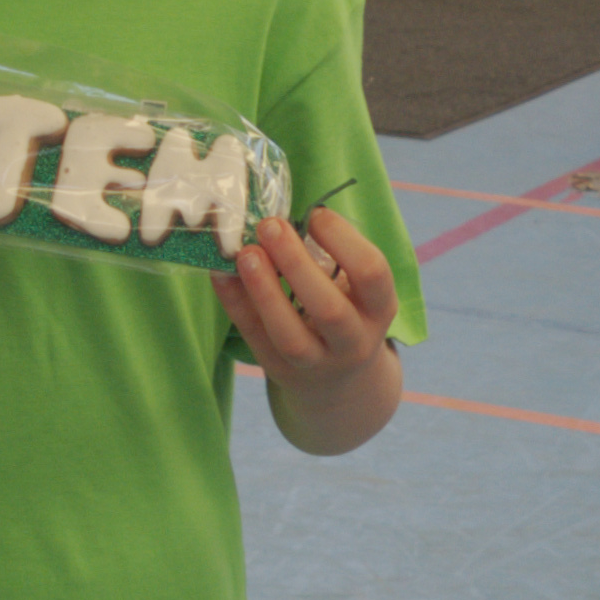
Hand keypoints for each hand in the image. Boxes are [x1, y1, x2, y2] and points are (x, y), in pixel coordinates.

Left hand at [210, 206, 400, 436]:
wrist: (340, 384)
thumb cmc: (346, 313)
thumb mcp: (355, 290)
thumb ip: (330, 258)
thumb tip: (282, 218)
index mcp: (379, 309)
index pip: (372, 274)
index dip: (344, 240)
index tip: (315, 215)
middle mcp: (353, 341)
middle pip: (328, 309)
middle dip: (296, 264)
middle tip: (270, 225)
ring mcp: (315, 363)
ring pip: (288, 334)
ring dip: (264, 290)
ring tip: (245, 252)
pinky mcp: (278, 370)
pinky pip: (253, 336)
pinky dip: (234, 303)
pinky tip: (220, 273)